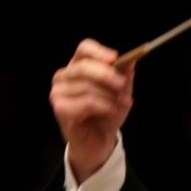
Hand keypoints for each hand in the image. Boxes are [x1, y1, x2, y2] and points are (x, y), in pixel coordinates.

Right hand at [49, 38, 134, 181]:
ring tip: (123, 104)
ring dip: (110, 96)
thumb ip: (124, 77)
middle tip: (122, 84)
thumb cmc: (106, 115)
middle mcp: (64, 77)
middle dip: (107, 75)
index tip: (115, 58)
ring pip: (87, 87)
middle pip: (83, 66)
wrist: (100, 141)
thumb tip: (131, 61)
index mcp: (77, 67)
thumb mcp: (121, 93)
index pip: (84, 49)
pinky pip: (87, 102)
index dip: (99, 52)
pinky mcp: (60, 109)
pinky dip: (104, 107)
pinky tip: (113, 111)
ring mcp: (58, 93)